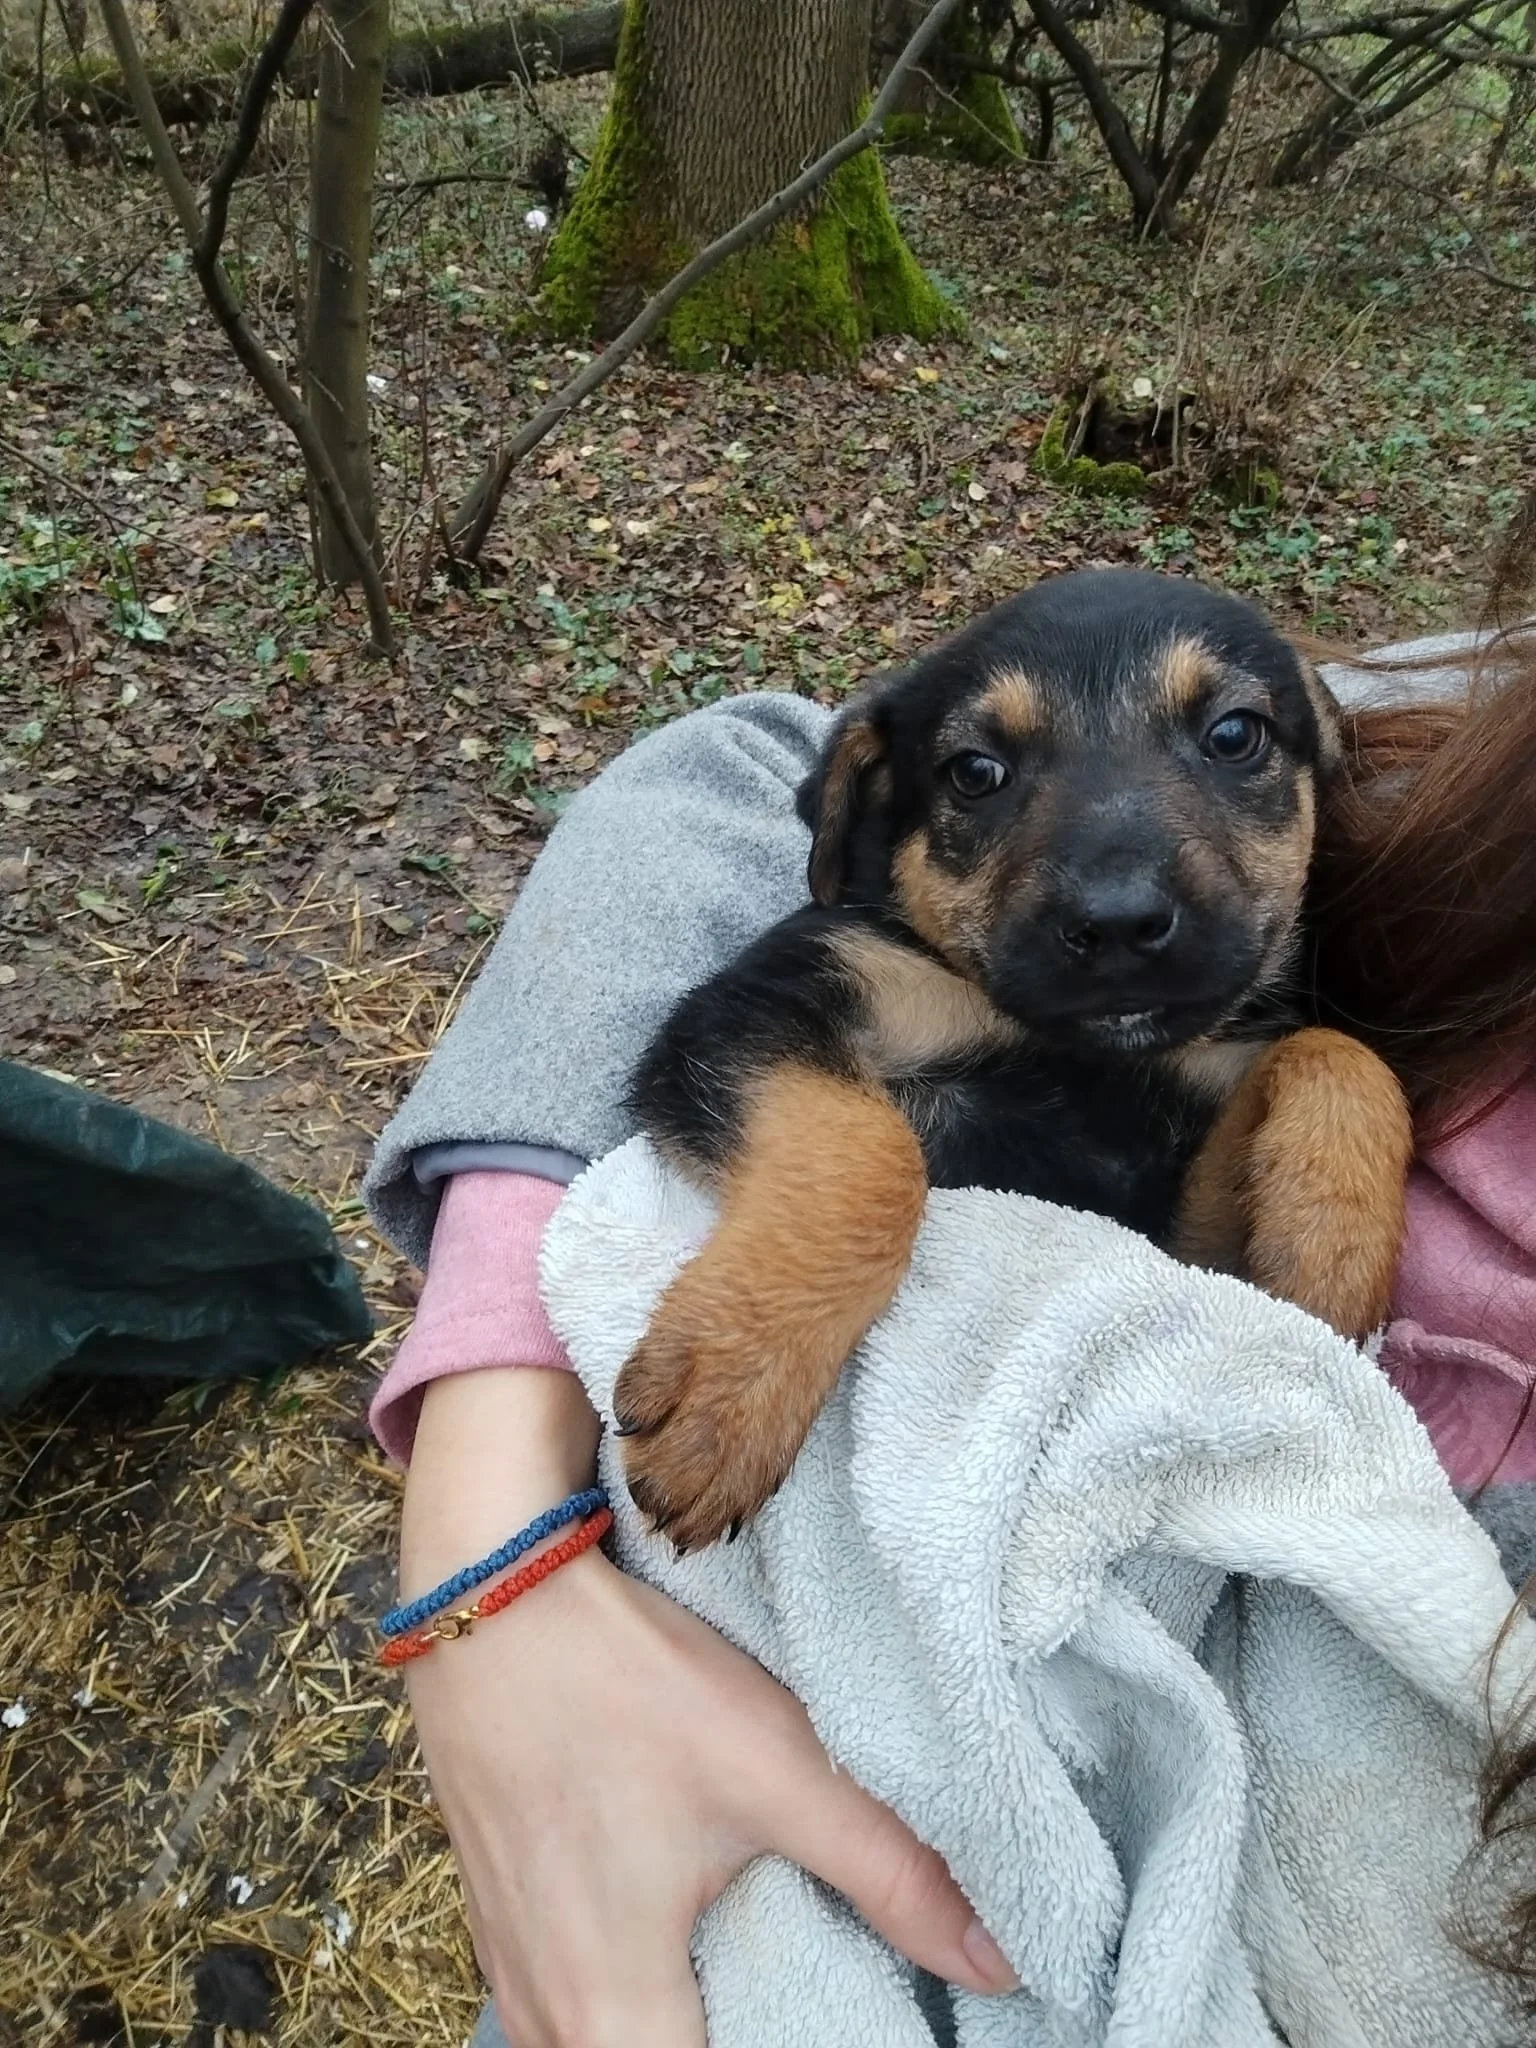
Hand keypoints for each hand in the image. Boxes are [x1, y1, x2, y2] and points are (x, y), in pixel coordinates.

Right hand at [401, 1368, 1018, 2046]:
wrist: (487, 1598)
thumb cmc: (623, 1685)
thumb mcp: (774, 1768)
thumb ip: (894, 1874)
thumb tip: (1002, 1964)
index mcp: (614, 2016)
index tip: (857, 2020)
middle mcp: (547, 2021)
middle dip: (752, 2036)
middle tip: (833, 1992)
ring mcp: (510, 1971)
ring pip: (616, 2045)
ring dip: (690, 2022)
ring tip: (771, 1965)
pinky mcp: (499, 1920)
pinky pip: (574, 2006)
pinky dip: (640, 1993)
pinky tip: (689, 1929)